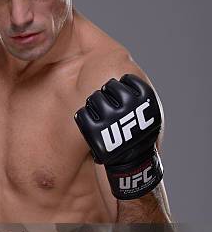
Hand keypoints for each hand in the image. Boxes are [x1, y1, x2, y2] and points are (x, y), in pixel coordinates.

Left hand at [74, 74, 163, 198]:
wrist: (134, 162)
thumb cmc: (141, 134)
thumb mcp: (149, 111)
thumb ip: (138, 93)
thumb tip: (123, 69)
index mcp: (144, 99)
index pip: (126, 79)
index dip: (123, 89)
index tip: (124, 100)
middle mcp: (127, 107)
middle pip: (108, 86)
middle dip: (108, 95)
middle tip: (112, 109)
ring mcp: (110, 119)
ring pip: (94, 98)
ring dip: (96, 105)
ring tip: (104, 117)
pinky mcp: (94, 131)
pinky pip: (82, 114)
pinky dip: (86, 118)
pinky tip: (95, 126)